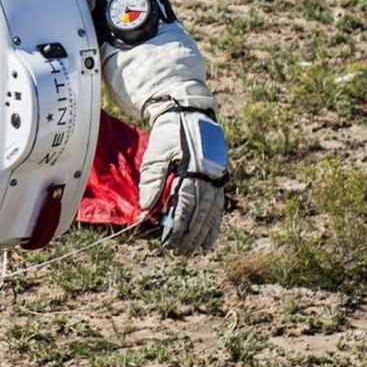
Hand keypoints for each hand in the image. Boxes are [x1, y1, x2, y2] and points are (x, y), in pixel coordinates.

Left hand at [138, 108, 227, 253]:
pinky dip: (214, 224)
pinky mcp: (218, 179)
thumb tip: (147, 209)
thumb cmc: (168, 136)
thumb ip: (152, 181)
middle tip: (178, 251)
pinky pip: (218, 207)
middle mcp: (207, 176)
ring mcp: (216, 178)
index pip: (185, 205)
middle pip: (200, 213)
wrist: (189, 115)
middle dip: (189, 235)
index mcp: (191, 170)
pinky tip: (209, 239)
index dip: (176, 225)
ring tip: (194, 250)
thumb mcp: (155, 155)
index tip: (167, 241)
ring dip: (203, 233)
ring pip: (211, 212)